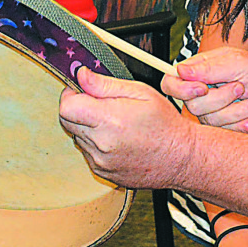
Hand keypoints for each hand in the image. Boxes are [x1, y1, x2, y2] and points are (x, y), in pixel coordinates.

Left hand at [59, 66, 191, 187]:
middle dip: (78, 108)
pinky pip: (87, 151)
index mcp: (110, 120)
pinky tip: (117, 138)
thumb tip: (81, 75)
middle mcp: (101, 144)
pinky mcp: (102, 171)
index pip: (66, 106)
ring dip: (88, 126)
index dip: (72, 94)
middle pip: (67, 121)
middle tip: (101, 104)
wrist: (181, 158)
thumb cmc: (165, 124)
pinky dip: (96, 142)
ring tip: (114, 123)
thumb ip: (106, 84)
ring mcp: (100, 161)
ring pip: (77, 136)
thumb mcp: (140, 93)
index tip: (84, 90)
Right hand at [162, 47, 247, 132]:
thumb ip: (208, 68)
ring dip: (238, 111)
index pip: (171, 82)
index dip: (182, 89)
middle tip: (240, 87)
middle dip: (222, 98)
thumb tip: (180, 70)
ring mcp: (211, 111)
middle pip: (193, 105)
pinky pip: (225, 132)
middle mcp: (201, 92)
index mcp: (199, 71)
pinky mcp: (223, 127)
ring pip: (210, 120)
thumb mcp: (235, 63)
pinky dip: (244, 123)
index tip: (203, 88)